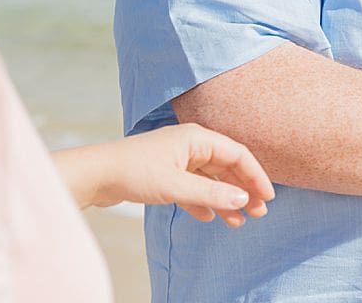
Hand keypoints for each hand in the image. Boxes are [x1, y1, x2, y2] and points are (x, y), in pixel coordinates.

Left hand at [54, 123, 274, 227]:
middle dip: (243, 190)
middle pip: (227, 167)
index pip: (238, 155)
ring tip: (238, 222)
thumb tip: (244, 199)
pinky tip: (209, 218)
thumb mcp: (176, 185)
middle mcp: (192, 145)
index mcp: (198, 138)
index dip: (256, 176)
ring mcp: (178, 159)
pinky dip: (203, 202)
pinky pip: (194, 188)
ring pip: (211, 180)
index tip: (268, 197)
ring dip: (225, 200)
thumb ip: (212, 192)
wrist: (93, 175)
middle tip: (258, 213)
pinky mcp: (166, 174)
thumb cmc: (134, 172)